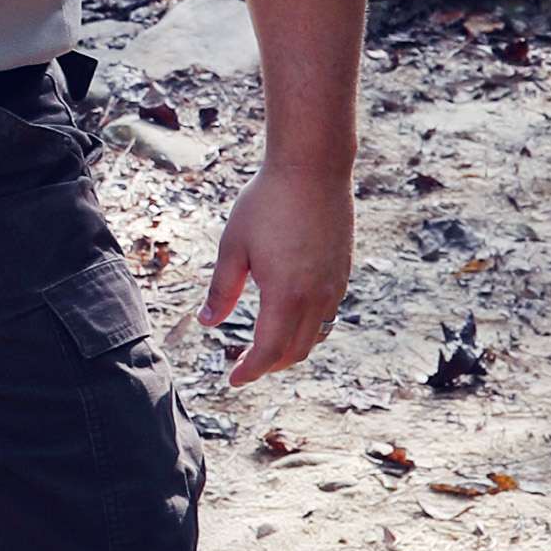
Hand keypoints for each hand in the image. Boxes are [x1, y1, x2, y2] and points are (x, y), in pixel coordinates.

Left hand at [198, 159, 353, 386]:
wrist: (312, 170)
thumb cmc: (266, 203)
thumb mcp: (233, 247)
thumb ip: (222, 289)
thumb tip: (207, 322)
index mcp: (286, 295)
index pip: (268, 350)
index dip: (250, 371)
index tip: (232, 380)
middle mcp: (317, 297)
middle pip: (296, 351)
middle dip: (269, 365)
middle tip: (244, 366)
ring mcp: (335, 286)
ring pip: (316, 336)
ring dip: (292, 350)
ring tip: (267, 349)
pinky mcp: (343, 273)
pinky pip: (329, 316)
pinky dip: (309, 329)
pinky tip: (291, 319)